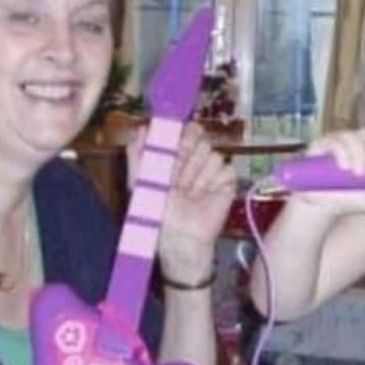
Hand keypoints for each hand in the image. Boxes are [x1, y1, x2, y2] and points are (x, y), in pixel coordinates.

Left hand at [146, 123, 236, 283]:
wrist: (180, 237)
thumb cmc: (157, 212)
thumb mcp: (139, 181)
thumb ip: (137, 153)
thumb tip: (141, 127)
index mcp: (173, 156)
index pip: (180, 130)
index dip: (177, 133)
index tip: (172, 142)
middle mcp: (192, 159)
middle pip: (198, 136)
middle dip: (187, 152)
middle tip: (177, 173)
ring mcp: (210, 169)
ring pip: (212, 152)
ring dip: (199, 173)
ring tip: (188, 192)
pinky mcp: (227, 181)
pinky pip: (227, 169)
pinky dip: (215, 182)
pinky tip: (204, 195)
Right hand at [294, 127, 364, 214]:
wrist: (320, 206)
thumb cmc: (349, 198)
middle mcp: (356, 142)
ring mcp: (338, 142)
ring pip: (352, 136)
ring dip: (359, 153)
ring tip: (358, 173)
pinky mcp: (321, 145)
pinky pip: (333, 141)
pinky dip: (342, 152)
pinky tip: (344, 167)